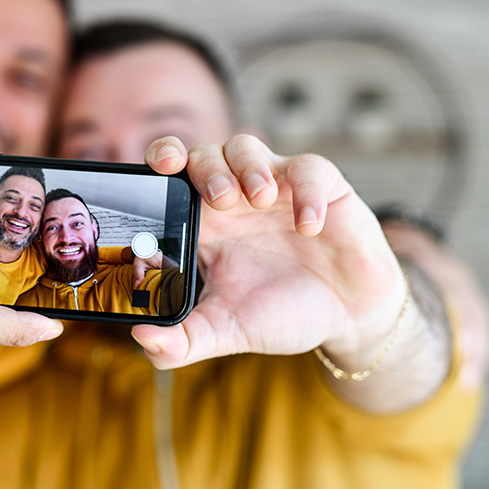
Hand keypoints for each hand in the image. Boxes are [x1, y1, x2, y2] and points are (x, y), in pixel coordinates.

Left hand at [133, 135, 406, 370]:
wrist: (345, 318)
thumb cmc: (278, 313)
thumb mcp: (227, 330)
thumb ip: (183, 341)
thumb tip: (143, 340)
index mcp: (203, 223)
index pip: (170, 176)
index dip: (160, 160)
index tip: (157, 171)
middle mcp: (234, 197)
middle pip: (203, 153)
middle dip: (205, 167)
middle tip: (218, 198)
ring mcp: (276, 187)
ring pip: (247, 147)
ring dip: (248, 167)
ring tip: (258, 199)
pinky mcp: (323, 188)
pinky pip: (309, 169)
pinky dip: (306, 192)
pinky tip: (308, 227)